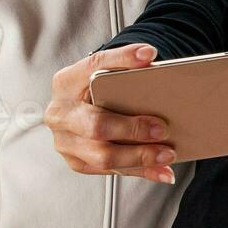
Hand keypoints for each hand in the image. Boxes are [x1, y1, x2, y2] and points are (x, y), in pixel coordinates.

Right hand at [43, 44, 177, 182]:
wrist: (75, 108)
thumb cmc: (90, 90)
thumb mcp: (99, 71)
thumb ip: (121, 63)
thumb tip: (148, 56)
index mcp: (66, 82)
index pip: (94, 67)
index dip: (122, 60)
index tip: (149, 56)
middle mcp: (61, 114)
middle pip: (96, 126)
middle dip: (132, 129)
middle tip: (161, 129)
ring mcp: (67, 142)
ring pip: (103, 156)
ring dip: (139, 157)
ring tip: (167, 154)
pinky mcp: (78, 162)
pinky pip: (112, 172)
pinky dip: (140, 171)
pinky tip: (162, 171)